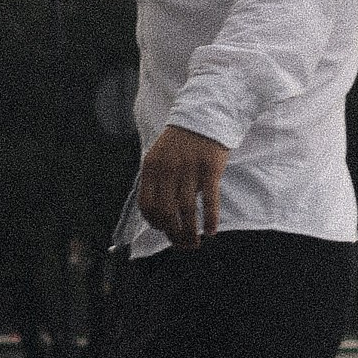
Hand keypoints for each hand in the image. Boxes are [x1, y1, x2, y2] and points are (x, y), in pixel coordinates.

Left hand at [136, 125, 228, 249]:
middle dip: (173, 233)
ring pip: (187, 210)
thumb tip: (158, 213)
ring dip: (190, 232)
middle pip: (166, 211)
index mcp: (151, 166)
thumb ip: (157, 180)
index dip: (154, 223)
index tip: (164, 231)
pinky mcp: (211, 168)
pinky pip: (209, 200)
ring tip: (195, 243)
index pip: (147, 204)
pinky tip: (210, 231)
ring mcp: (190, 168)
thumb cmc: (182, 140)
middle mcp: (168, 168)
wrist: (205, 114)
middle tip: (182, 243)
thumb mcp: (160, 155)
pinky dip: (210, 219)